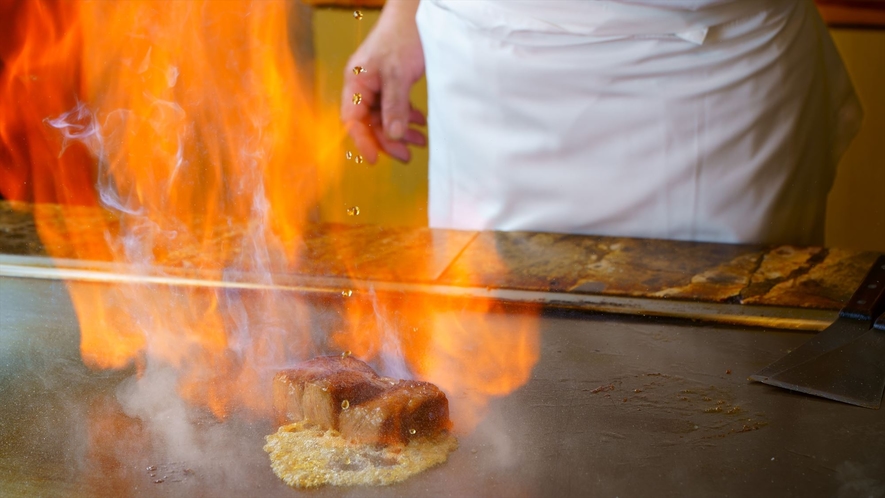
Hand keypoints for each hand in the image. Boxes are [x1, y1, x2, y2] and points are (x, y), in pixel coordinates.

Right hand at [340, 0, 426, 162]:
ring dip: (401, 131)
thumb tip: (392, 135)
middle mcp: (363, 85)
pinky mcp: (392, 83)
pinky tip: (421, 124)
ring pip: (384, 117)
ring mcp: (377, 85)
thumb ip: (394, 105)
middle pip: (370, 122)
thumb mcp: (399, 74)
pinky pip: (395, 108)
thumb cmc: (403, 36)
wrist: (418, 14)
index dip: (362, 141)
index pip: (353, 119)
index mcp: (356, 81)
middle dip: (388, 140)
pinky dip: (407, 118)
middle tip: (407, 155)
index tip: (375, 159)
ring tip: (420, 142)